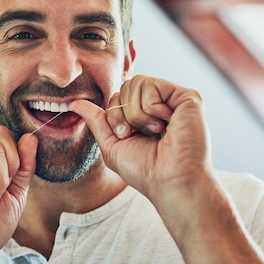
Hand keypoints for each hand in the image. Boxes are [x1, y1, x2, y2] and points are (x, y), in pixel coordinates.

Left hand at [69, 75, 211, 202]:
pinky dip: (151, 109)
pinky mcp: (188, 97)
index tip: (127, 136)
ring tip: (155, 131)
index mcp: (146, 112)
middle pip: (126, 85)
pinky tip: (166, 125)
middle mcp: (162, 102)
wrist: (168, 181)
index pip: (118, 94)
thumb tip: (74, 103)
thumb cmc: (145, 170)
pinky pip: (153, 86)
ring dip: (137, 114)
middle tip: (139, 134)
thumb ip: (97, 120)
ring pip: (137, 83)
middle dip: (123, 113)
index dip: (115, 116)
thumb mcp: (112, 144)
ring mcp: (175, 98)